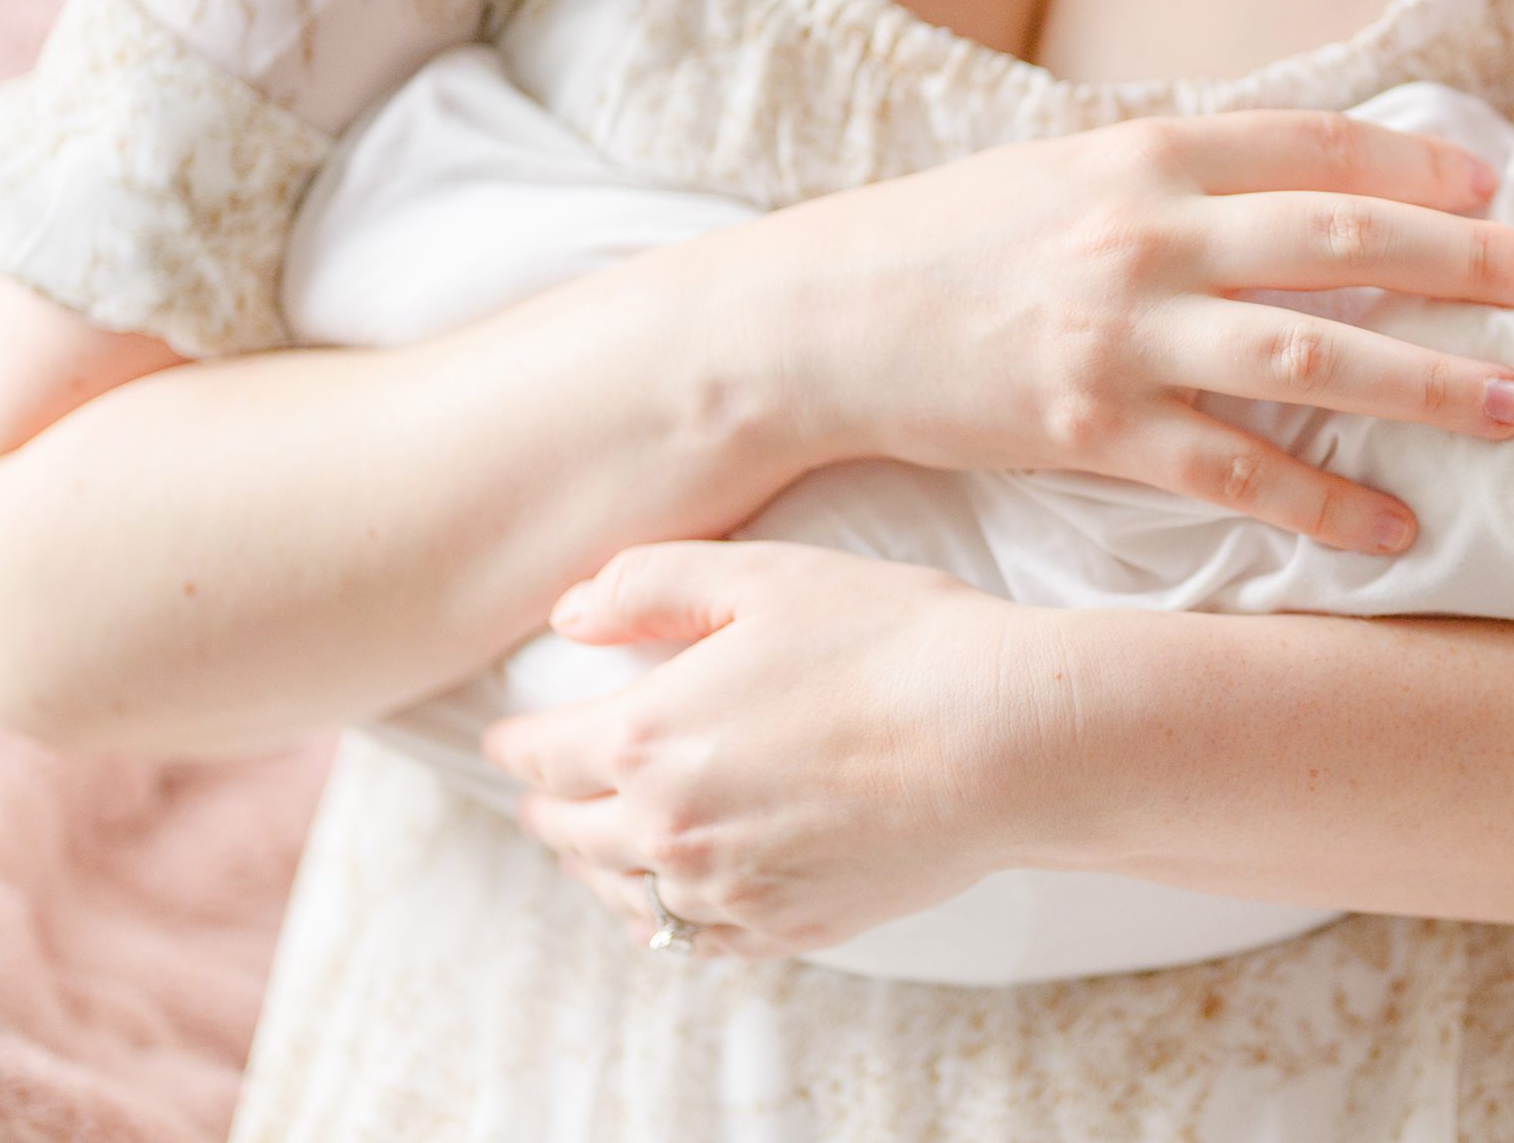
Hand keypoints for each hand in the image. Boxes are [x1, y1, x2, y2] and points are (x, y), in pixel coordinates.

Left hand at [480, 541, 1069, 958]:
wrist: (1004, 739)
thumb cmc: (893, 641)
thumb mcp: (768, 577)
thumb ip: (650, 585)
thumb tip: (569, 614)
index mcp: (646, 740)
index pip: (540, 756)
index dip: (516, 743)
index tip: (509, 737)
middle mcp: (670, 830)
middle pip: (570, 836)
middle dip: (547, 809)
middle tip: (544, 793)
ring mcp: (731, 890)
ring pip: (629, 897)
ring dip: (600, 869)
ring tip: (600, 849)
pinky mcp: (791, 928)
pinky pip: (702, 937)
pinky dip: (673, 917)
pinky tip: (679, 898)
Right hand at [754, 110, 1513, 553]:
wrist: (821, 319)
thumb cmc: (947, 240)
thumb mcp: (1063, 172)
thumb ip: (1178, 177)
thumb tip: (1303, 187)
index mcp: (1146, 153)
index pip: (1322, 148)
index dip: (1425, 169)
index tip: (1498, 191)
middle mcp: (1146, 233)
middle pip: (1349, 243)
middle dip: (1467, 265)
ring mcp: (1122, 335)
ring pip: (1315, 358)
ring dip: (1428, 383)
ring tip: (1512, 407)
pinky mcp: (1095, 431)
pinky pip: (1239, 474)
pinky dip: (1326, 504)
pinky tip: (1393, 527)